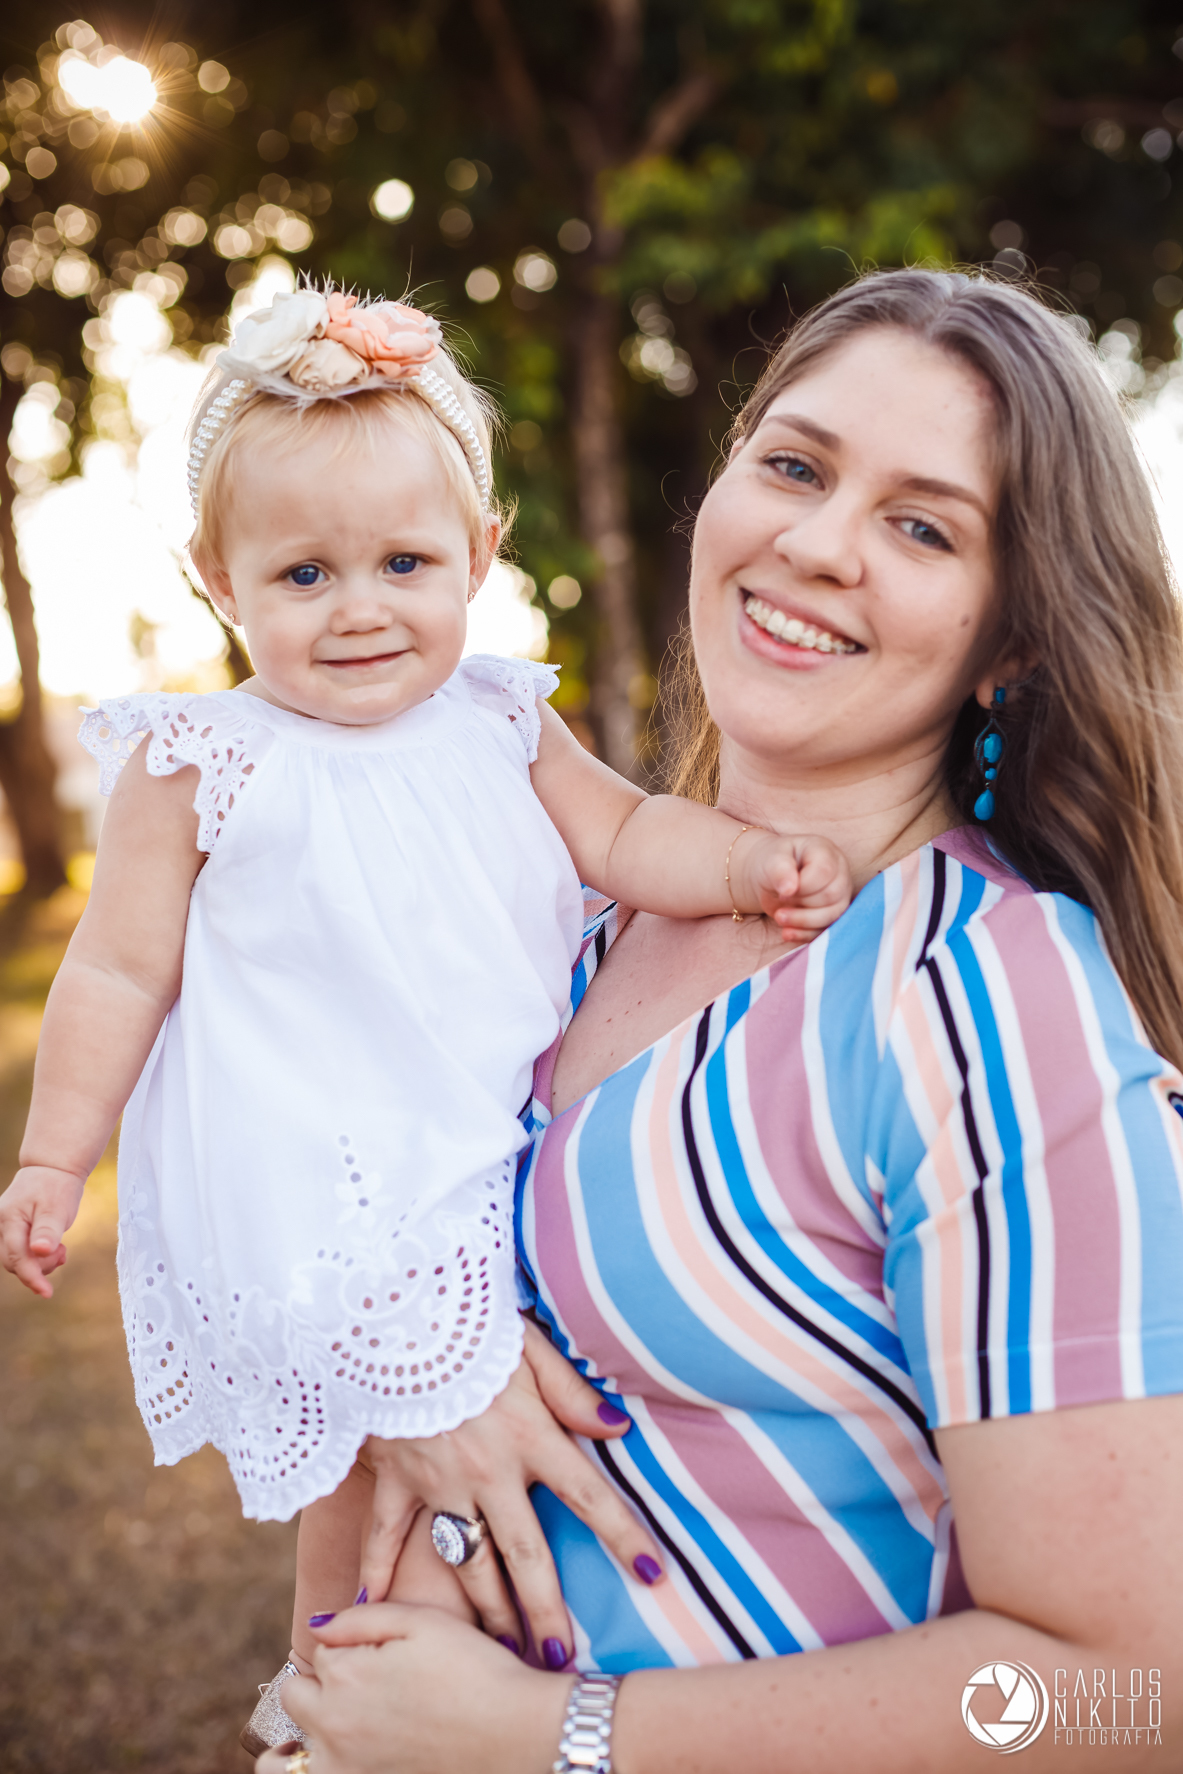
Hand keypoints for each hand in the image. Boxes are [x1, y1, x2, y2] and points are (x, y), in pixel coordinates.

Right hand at [0, 1164, 85, 1296]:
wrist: (52, 1169)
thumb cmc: (56, 1187)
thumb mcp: (57, 1207)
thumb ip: (47, 1230)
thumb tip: (39, 1251)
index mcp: (9, 1218)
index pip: (17, 1257)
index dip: (31, 1277)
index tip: (47, 1293)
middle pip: (13, 1262)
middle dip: (39, 1267)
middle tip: (63, 1253)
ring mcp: (2, 1228)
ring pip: (16, 1260)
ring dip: (39, 1263)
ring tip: (61, 1249)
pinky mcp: (10, 1231)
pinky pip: (19, 1253)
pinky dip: (36, 1257)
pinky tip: (54, 1249)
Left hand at [258, 1604, 570, 1773]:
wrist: (515, 1733)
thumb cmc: (475, 1669)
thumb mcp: (422, 1621)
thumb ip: (361, 1618)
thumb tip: (317, 1626)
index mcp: (345, 1676)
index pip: (320, 1651)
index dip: (350, 1644)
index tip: (382, 1650)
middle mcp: (333, 1726)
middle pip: (296, 1697)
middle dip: (322, 1684)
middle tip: (364, 1683)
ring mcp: (345, 1768)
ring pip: (295, 1750)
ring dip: (314, 1730)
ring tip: (353, 1721)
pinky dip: (328, 1763)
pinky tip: (363, 1749)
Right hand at [356, 1319, 662, 1657]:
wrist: (390, 1319)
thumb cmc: (467, 1325)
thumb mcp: (530, 1347)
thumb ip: (573, 1392)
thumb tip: (618, 1428)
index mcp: (531, 1437)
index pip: (589, 1497)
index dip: (624, 1536)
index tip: (654, 1574)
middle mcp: (489, 1472)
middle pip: (525, 1555)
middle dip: (544, 1611)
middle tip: (558, 1660)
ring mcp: (439, 1482)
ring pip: (466, 1562)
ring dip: (484, 1611)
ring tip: (499, 1653)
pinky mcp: (396, 1479)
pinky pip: (385, 1537)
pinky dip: (377, 1575)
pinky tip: (372, 1614)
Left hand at [738, 830, 852, 943]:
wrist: (771, 876)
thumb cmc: (774, 862)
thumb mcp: (771, 859)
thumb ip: (780, 869)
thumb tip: (789, 889)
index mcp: (825, 852)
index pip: (825, 872)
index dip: (803, 887)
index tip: (782, 892)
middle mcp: (839, 873)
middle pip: (832, 896)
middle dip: (803, 906)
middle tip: (779, 907)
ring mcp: (840, 896)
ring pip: (833, 916)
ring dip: (803, 922)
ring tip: (779, 918)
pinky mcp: (834, 915)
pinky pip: (827, 930)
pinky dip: (806, 935)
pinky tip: (787, 933)